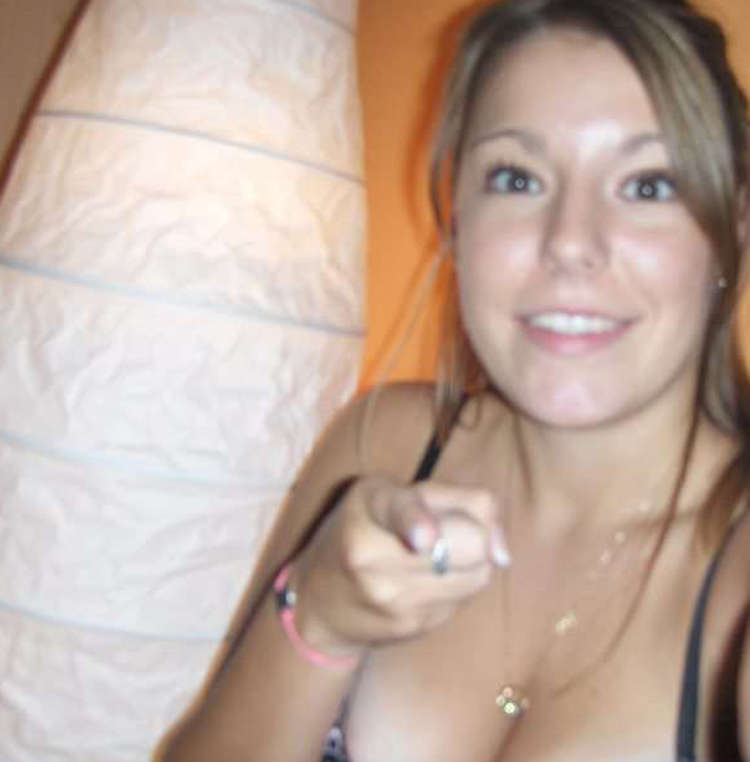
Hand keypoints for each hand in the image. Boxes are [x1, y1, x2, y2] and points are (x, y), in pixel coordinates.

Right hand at [290, 476, 510, 660]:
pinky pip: (466, 598)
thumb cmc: (365, 529)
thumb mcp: (394, 492)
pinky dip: (459, 584)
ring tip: (438, 555)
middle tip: (448, 530)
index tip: (424, 540)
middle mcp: (374, 556)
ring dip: (471, 561)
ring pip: (478, 573)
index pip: (399, 510)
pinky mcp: (412, 626)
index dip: (416, 523)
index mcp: (368, 507)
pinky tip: (428, 580)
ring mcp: (393, 597)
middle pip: (469, 543)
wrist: (321, 603)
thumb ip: (458, 499)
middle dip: (474, 533)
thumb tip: (502, 551)